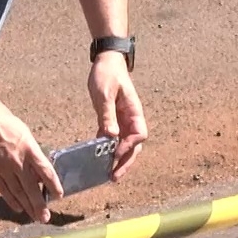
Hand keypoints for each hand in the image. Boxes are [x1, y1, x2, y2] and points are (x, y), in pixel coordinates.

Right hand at [0, 98, 62, 223]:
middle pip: (31, 187)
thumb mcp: (23, 132)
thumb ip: (31, 151)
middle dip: (39, 204)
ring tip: (34, 217)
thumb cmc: (3, 120)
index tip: (59, 196)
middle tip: (45, 218)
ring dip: (26, 206)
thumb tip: (37, 170)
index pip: (45, 170)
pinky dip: (10, 200)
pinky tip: (17, 208)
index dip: (53, 185)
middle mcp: (17, 159)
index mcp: (29, 147)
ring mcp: (2, 166)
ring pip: (17, 191)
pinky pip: (2, 188)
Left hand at [88, 52, 147, 179]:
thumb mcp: (104, 94)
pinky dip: (108, 149)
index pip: (139, 135)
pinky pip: (114, 138)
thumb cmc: (107, 74)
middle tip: (114, 176)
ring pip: (125, 144)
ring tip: (109, 174)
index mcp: (134, 111)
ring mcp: (123, 119)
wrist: (107, 60)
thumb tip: (111, 137)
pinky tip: (99, 159)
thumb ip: (108, 115)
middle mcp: (131, 118)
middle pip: (134, 145)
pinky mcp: (113, 118)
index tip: (115, 154)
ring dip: (118, 159)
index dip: (129, 147)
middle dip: (126, 161)